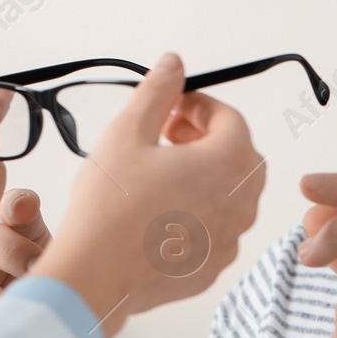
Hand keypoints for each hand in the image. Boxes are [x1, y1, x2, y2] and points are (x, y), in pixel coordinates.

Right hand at [29, 53, 266, 335]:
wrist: (94, 274)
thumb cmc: (109, 204)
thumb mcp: (129, 132)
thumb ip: (158, 91)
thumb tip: (174, 63)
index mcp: (231, 163)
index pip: (230, 119)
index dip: (199, 106)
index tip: (170, 107)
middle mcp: (243, 203)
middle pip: (238, 155)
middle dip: (206, 139)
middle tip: (166, 137)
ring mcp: (231, 239)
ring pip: (229, 195)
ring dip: (203, 176)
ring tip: (158, 174)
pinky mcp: (212, 267)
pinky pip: (215, 229)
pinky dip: (196, 213)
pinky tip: (157, 213)